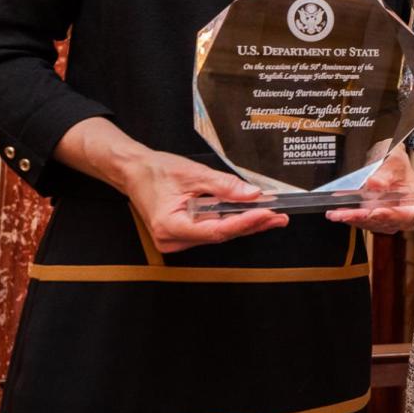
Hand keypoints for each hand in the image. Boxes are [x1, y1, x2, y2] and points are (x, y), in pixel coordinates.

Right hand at [121, 150, 288, 253]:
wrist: (135, 172)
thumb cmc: (156, 172)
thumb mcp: (194, 174)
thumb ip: (224, 186)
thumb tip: (252, 194)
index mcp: (170, 226)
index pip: (216, 231)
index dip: (244, 223)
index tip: (266, 214)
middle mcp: (172, 240)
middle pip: (220, 235)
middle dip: (251, 224)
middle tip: (278, 217)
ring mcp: (177, 241)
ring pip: (218, 235)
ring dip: (244, 224)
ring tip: (271, 216)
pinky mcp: (183, 236)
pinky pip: (212, 231)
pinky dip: (231, 222)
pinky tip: (250, 216)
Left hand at [326, 148, 413, 232]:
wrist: (390, 165)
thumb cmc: (398, 164)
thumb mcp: (395, 162)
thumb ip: (386, 174)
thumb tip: (374, 184)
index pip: (406, 216)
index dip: (391, 216)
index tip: (375, 212)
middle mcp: (404, 217)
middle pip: (384, 222)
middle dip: (362, 218)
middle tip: (344, 214)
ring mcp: (388, 220)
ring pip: (370, 224)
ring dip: (352, 219)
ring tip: (336, 213)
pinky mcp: (374, 220)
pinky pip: (361, 221)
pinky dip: (349, 216)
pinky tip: (338, 212)